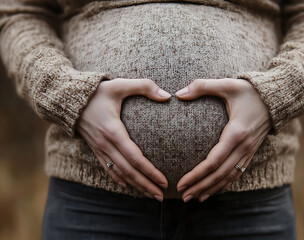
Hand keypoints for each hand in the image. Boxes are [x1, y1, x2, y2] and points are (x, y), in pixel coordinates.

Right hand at [76, 78, 170, 201]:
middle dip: (145, 185)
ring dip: (135, 186)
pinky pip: (108, 169)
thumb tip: (168, 95)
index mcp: (114, 131)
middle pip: (128, 171)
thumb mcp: (120, 85)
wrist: (68, 98)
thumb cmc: (97, 91)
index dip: (150, 171)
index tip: (163, 181)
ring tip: (150, 196)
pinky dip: (119, 180)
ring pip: (119, 174)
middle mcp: (106, 144)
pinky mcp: (95, 149)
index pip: (135, 157)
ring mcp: (99, 149)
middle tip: (161, 196)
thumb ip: (144, 86)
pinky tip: (128, 187)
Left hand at [175, 78, 271, 202]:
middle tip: (183, 196)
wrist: (277, 97)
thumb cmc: (250, 90)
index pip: (214, 161)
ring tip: (194, 198)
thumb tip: (178, 93)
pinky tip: (212, 190)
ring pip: (229, 178)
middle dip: (200, 187)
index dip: (196, 175)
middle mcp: (244, 146)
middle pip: (219, 174)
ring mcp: (249, 151)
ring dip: (211, 189)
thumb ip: (202, 86)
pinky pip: (237, 174)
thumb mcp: (227, 85)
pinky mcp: (251, 152)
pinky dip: (224, 185)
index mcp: (236, 132)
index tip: (181, 183)